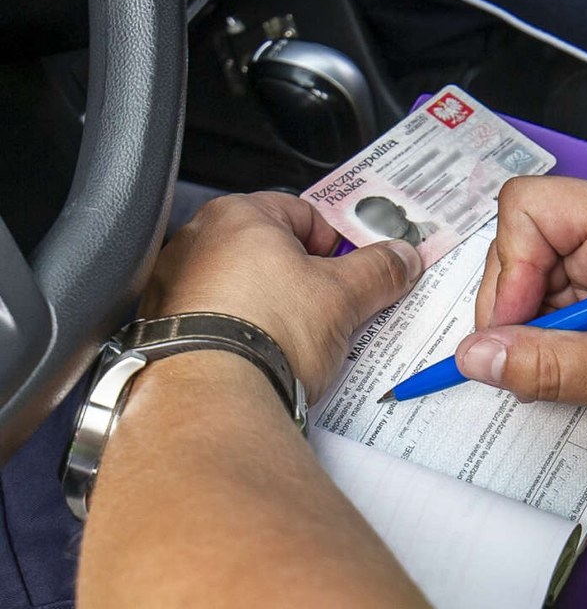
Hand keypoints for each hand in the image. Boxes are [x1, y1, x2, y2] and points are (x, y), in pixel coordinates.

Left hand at [139, 192, 424, 397]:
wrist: (213, 396)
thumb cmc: (265, 333)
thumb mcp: (343, 296)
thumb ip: (378, 270)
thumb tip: (400, 258)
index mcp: (238, 216)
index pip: (303, 213)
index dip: (337, 244)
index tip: (354, 271)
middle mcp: (196, 242)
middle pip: (270, 251)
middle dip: (305, 279)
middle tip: (333, 309)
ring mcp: (173, 286)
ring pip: (242, 288)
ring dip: (271, 307)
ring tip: (297, 341)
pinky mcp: (164, 329)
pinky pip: (216, 320)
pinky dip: (240, 333)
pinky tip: (262, 357)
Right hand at [456, 176, 586, 438]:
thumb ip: (555, 365)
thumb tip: (479, 356)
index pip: (530, 209)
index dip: (508, 271)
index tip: (512, 331)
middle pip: (526, 241)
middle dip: (521, 305)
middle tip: (541, 358)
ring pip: (538, 268)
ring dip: (542, 320)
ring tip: (583, 357)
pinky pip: (562, 284)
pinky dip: (561, 323)